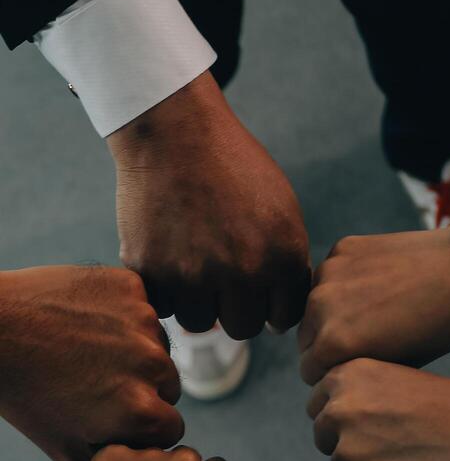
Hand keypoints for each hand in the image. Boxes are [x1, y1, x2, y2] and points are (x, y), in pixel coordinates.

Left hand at [0, 265, 182, 460]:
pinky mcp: (130, 286)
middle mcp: (152, 364)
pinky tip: (88, 321)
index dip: (144, 427)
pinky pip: (141, 306)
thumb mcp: (69, 450)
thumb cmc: (25, 394)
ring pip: (158, 344)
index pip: (171, 427)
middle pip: (169, 384)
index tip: (115, 415)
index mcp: (140, 411)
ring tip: (88, 350)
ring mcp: (143, 320)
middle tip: (97, 380)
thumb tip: (149, 445)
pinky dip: (122, 314)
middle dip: (143, 387)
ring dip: (135, 350)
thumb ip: (120, 451)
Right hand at [108, 71, 310, 337]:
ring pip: (200, 324)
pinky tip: (169, 256)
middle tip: (221, 276)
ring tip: (193, 263)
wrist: (176, 132)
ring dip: (198, 302)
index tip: (257, 287)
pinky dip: (166, 289)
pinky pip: (165, 306)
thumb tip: (280, 319)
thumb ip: (287, 264)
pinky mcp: (151, 272)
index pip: (283, 318)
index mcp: (282, 257)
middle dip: (235, 308)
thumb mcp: (282, 210)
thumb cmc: (233, 169)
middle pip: (241, 328)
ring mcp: (194, 276)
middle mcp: (242, 273)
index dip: (270, 305)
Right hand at [298, 229, 449, 384]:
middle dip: (325, 344)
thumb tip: (336, 370)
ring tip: (368, 314)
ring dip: (330, 313)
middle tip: (360, 343)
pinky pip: (329, 276)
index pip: (309, 371)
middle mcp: (320, 307)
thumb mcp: (397, 365)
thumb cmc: (440, 327)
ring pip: (313, 306)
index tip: (353, 369)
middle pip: (305, 339)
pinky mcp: (341, 249)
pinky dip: (344, 283)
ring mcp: (328, 273)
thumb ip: (355, 369)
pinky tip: (377, 284)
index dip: (331, 374)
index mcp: (333, 344)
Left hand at [308, 359, 449, 460]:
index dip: (344, 418)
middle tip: (392, 444)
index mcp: (344, 375)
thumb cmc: (446, 406)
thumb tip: (325, 417)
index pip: (319, 405)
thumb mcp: (391, 378)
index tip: (372, 422)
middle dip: (349, 443)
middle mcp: (338, 407)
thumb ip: (353, 393)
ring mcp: (348, 446)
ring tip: (405, 458)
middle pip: (323, 436)